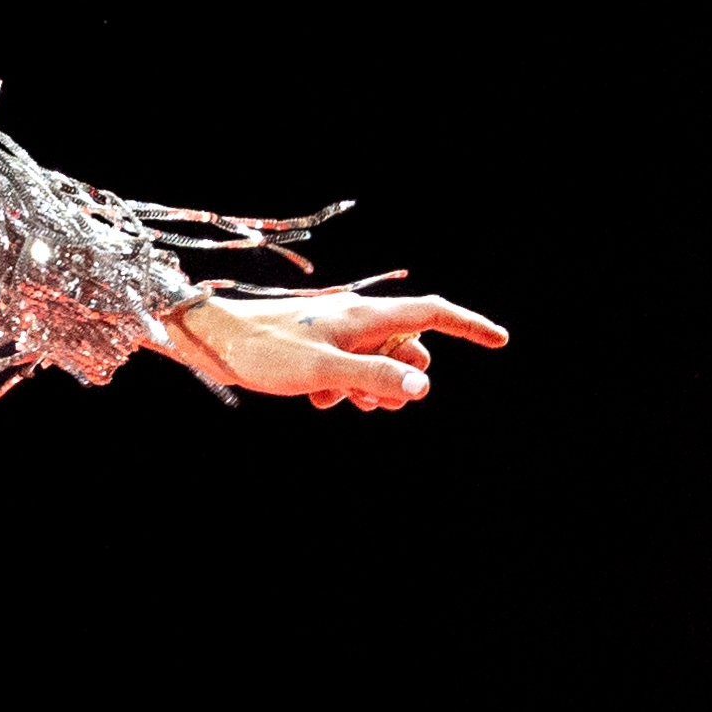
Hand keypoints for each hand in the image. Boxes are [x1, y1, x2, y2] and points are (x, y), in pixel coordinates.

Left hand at [154, 289, 509, 409]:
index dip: (467, 326)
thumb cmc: (263, 352)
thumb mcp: (323, 370)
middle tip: (368, 398)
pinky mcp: (316, 347)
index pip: (431, 313)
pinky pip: (350, 372)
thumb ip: (375, 376)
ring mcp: (336, 333)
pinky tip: (314, 396)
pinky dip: (342, 388)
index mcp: (365, 316)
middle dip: (400, 378)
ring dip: (369, 388)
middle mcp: (356, 319)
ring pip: (379, 365)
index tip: (500, 340)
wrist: (212, 342)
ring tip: (336, 396)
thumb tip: (423, 387)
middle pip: (408, 348)